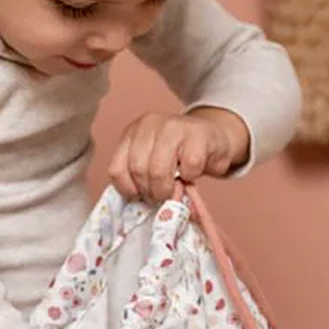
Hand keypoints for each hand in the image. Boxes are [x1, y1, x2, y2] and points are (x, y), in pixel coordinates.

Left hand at [108, 107, 250, 202]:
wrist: (213, 138)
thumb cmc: (179, 155)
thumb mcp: (151, 160)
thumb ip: (139, 176)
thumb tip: (136, 204)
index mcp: (133, 131)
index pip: (116, 169)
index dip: (127, 189)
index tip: (140, 195)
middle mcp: (150, 124)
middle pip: (137, 170)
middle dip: (149, 191)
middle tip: (160, 195)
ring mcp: (174, 126)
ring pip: (158, 170)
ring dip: (166, 189)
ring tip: (174, 190)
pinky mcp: (198, 135)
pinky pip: (188, 167)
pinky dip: (190, 177)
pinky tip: (191, 173)